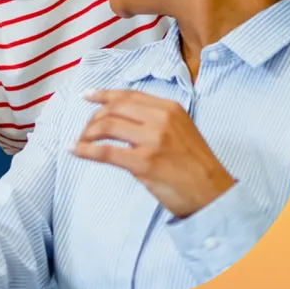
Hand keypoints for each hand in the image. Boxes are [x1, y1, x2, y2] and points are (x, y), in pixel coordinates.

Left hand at [71, 89, 235, 218]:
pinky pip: (105, 151)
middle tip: (85, 130)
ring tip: (81, 142)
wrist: (214, 194)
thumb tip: (123, 118)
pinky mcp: (143, 162)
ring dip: (87, 134)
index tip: (87, 95)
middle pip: (114, 108)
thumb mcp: (181, 130)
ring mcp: (152, 140)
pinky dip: (85, 150)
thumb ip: (156, 119)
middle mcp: (160, 119)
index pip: (128, 95)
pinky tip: (76, 151)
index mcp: (169, 108)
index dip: (104, 94)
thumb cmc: (196, 166)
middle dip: (93, 118)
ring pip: (106, 126)